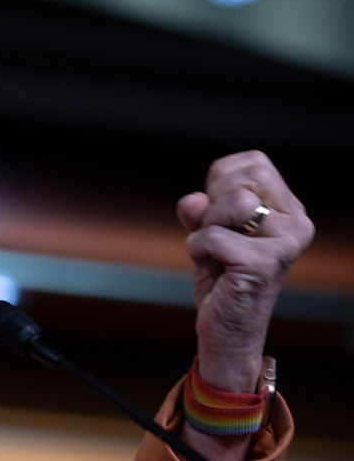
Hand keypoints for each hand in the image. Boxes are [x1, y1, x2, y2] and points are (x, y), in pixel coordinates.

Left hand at [177, 151, 313, 392]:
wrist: (227, 329)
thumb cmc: (221, 276)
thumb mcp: (207, 231)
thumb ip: (200, 208)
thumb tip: (194, 200)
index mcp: (288, 209)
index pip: (254, 162)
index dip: (220, 180)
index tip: (218, 210)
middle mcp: (296, 222)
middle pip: (245, 179)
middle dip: (213, 203)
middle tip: (215, 234)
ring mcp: (285, 243)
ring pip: (233, 202)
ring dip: (206, 226)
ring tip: (213, 251)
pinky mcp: (265, 264)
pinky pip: (213, 236)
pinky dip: (197, 249)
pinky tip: (210, 267)